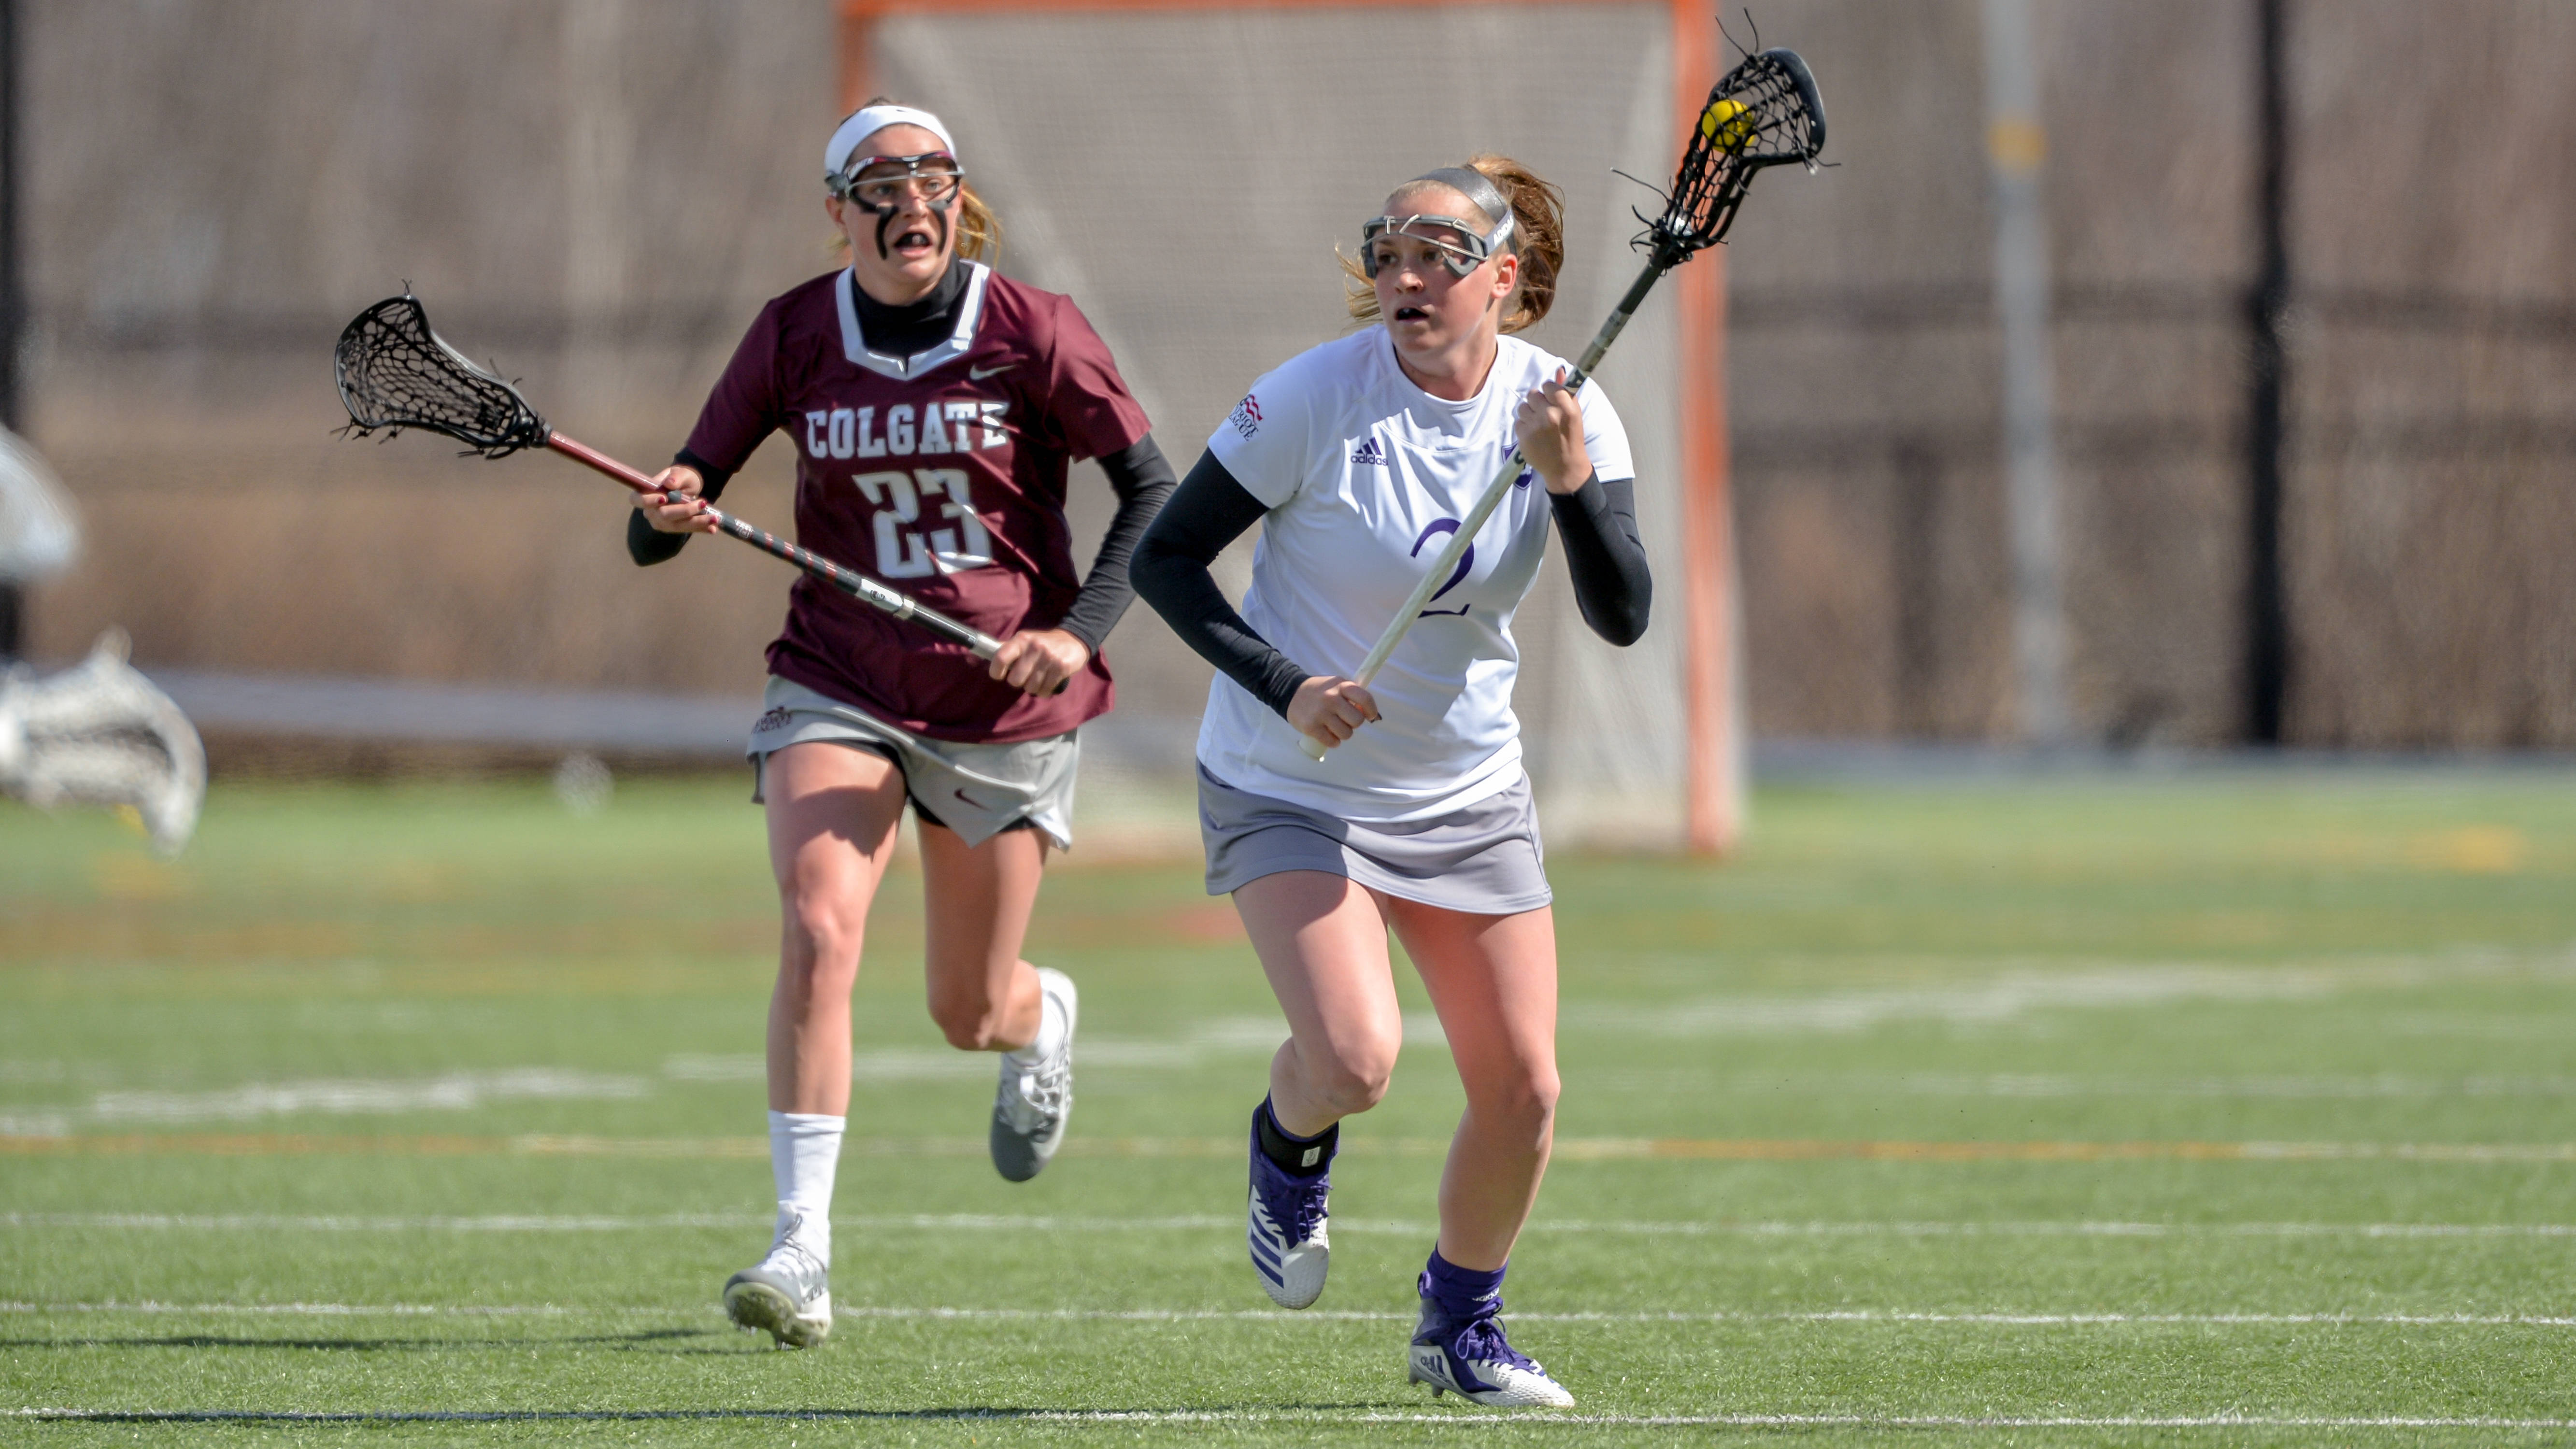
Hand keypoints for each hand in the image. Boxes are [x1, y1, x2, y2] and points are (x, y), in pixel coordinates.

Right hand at [637, 465, 714, 532]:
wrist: (689, 486)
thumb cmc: (680, 477)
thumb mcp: (681, 473)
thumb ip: (676, 477)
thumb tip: (670, 484)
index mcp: (646, 494)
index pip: (638, 500)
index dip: (647, 501)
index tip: (664, 498)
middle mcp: (651, 511)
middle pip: (664, 516)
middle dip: (684, 511)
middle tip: (703, 503)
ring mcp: (662, 522)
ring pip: (678, 526)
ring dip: (697, 523)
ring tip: (714, 519)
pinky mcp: (675, 528)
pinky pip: (688, 529)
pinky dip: (701, 528)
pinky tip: (713, 528)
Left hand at [989, 627, 1088, 695]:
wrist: (1074, 640)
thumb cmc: (1043, 643)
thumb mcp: (1025, 640)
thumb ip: (1007, 648)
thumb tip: (982, 652)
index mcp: (1021, 640)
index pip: (1001, 658)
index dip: (996, 671)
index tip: (999, 675)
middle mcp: (1034, 647)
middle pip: (1015, 680)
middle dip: (1019, 682)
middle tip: (1025, 676)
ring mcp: (1049, 657)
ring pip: (1031, 688)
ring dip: (1033, 687)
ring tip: (1038, 678)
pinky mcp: (1061, 667)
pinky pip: (1045, 690)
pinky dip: (1044, 691)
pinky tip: (1047, 682)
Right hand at [1288, 675, 1379, 749]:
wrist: (1290, 693)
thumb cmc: (1319, 692)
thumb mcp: (1336, 686)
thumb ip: (1351, 697)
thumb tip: (1365, 715)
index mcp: (1340, 686)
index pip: (1365, 698)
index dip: (1371, 710)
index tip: (1369, 715)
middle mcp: (1331, 698)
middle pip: (1357, 721)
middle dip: (1353, 724)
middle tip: (1344, 720)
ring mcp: (1320, 713)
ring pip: (1346, 734)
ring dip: (1342, 733)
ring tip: (1333, 726)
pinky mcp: (1311, 727)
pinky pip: (1332, 742)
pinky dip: (1332, 741)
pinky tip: (1327, 733)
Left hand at [1514, 367, 1590, 494]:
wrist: (1564, 466)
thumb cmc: (1571, 438)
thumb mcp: (1574, 413)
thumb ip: (1566, 391)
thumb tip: (1559, 369)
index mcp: (1566, 408)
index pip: (1548, 384)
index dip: (1548, 391)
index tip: (1550, 399)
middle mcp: (1550, 415)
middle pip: (1532, 394)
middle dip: (1537, 402)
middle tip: (1544, 414)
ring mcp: (1535, 426)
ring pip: (1522, 407)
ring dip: (1529, 414)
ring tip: (1539, 425)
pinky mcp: (1524, 436)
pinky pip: (1518, 421)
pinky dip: (1524, 427)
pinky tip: (1534, 435)